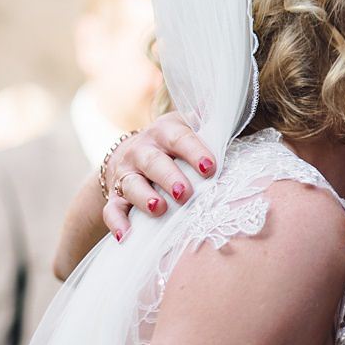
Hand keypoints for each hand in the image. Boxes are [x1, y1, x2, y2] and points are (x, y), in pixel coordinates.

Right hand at [102, 112, 216, 237]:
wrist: (130, 153)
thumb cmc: (172, 144)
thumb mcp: (187, 127)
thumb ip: (208, 123)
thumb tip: (232, 108)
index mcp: (164, 131)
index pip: (180, 138)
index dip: (194, 152)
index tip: (210, 168)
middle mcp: (142, 150)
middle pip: (154, 162)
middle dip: (169, 177)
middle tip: (184, 193)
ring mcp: (126, 173)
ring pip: (132, 185)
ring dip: (144, 197)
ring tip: (159, 209)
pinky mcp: (115, 195)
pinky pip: (112, 209)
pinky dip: (117, 223)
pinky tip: (125, 236)